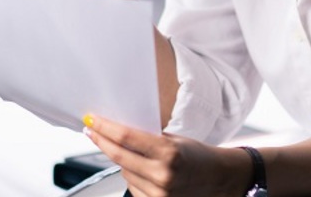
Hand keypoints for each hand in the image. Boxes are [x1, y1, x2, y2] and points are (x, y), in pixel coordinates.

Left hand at [83, 115, 248, 196]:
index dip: (105, 128)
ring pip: (124, 172)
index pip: (126, 138)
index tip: (92, 121)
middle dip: (102, 142)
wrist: (218, 178)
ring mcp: (159, 193)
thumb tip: (117, 130)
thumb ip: (148, 138)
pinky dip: (133, 177)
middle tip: (92, 131)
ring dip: (124, 162)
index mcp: (169, 152)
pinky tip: (145, 172)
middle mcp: (163, 175)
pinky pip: (132, 187)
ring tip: (141, 156)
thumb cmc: (198, 156)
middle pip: (118, 156)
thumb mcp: (175, 140)